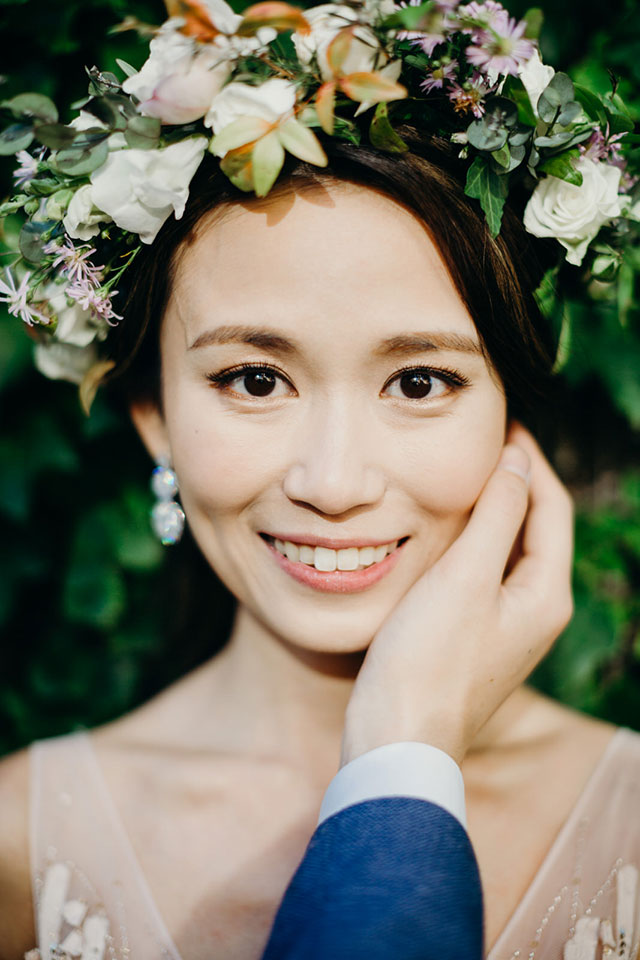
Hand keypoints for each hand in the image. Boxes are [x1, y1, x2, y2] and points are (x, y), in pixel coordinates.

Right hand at [341, 422, 573, 766]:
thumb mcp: (464, 576)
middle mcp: (535, 611)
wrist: (396, 740)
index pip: (552, 508)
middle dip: (513, 482)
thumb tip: (516, 462)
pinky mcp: (474, 638)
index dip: (531, 462)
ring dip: (490, 510)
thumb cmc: (428, 661)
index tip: (503, 425)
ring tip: (458, 475)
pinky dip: (469, 542)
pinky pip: (482, 574)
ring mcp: (506, 628)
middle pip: (535, 528)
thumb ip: (496, 514)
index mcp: (545, 594)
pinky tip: (439, 532)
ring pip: (506, 550)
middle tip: (479, 443)